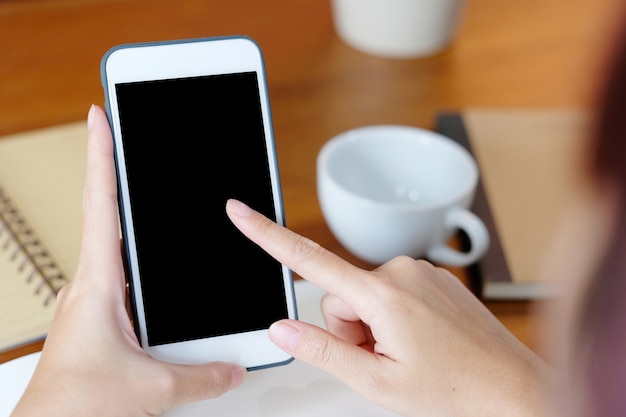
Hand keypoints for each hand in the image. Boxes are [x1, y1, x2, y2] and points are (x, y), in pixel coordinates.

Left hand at [12, 105, 245, 416]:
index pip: (100, 204)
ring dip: (123, 215)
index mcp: (98, 284)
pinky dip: (135, 261)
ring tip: (141, 186)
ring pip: (112, 246)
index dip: (100, 155)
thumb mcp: (153, 390)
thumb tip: (233, 367)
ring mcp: (92, 301)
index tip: (100, 116)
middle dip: (112, 170)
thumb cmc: (74, 407)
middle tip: (123, 134)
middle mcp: (91, 285)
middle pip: (103, 212)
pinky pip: (119, 277)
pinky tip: (155, 270)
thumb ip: (202, 376)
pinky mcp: (97, 318)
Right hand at [226, 199, 551, 416]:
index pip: (308, 260)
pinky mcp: (431, 277)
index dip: (266, 235)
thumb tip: (281, 329)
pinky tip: (421, 339)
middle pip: (340, 296)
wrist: (511, 388)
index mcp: (382, 294)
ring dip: (374, 325)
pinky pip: (392, 292)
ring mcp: (419, 271)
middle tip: (384, 357)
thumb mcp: (377, 382)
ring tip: (407, 350)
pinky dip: (395, 317)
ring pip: (365, 296)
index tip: (240, 211)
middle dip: (351, 328)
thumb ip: (323, 351)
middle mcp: (400, 270)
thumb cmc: (454, 389)